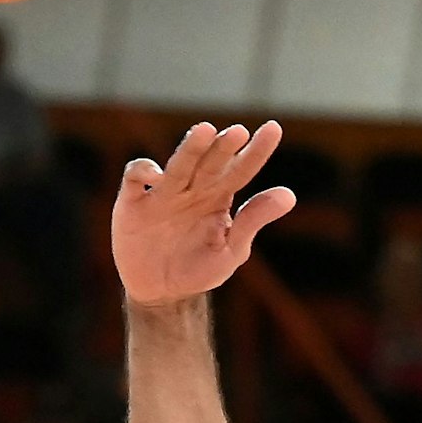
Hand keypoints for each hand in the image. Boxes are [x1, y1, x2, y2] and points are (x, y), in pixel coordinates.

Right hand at [112, 121, 295, 306]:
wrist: (160, 293)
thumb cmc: (198, 270)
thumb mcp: (231, 251)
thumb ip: (253, 221)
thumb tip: (289, 196)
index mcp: (218, 197)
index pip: (241, 169)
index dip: (257, 151)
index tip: (273, 129)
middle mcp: (192, 189)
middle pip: (210, 162)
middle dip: (223, 147)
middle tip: (238, 133)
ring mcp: (163, 193)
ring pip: (178, 164)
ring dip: (191, 148)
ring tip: (205, 132)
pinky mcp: (132, 202)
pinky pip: (135, 177)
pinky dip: (144, 171)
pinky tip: (157, 176)